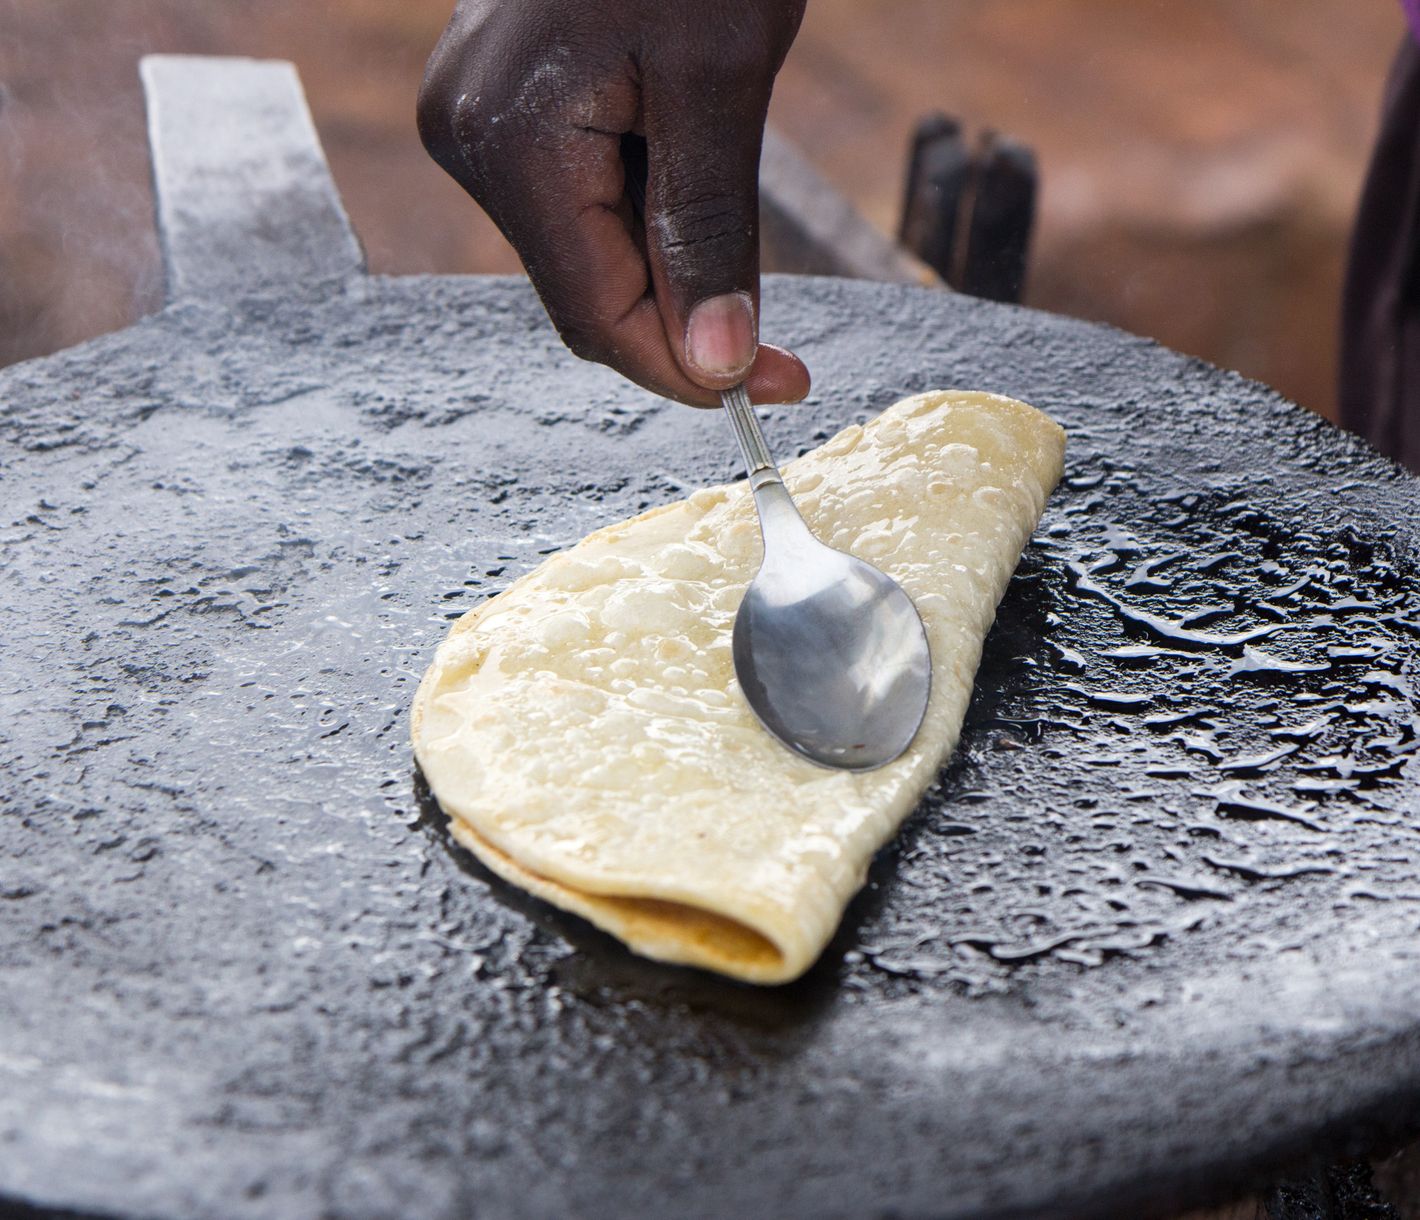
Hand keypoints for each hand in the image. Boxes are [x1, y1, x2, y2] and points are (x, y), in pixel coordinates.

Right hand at [418, 0, 810, 406]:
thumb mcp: (721, 80)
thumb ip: (708, 232)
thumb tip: (717, 363)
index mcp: (509, 141)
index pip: (597, 313)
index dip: (687, 369)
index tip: (775, 389)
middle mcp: (468, 140)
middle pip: (588, 291)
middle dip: (686, 322)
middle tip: (780, 348)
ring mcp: (477, 123)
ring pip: (587, 253)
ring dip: (671, 262)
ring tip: (726, 170)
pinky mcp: (504, 109)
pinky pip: (580, 203)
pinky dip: (648, 215)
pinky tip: (687, 160)